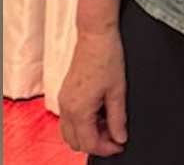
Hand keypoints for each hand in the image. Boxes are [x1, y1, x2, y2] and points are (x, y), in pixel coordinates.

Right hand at [57, 25, 128, 154]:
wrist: (95, 35)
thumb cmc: (106, 57)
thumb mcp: (117, 91)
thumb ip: (117, 119)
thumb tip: (120, 137)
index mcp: (78, 109)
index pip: (88, 143)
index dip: (106, 148)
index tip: (120, 144)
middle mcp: (66, 107)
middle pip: (75, 142)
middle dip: (96, 143)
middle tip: (115, 135)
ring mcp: (63, 100)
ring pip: (69, 131)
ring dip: (88, 133)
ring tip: (108, 123)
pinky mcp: (65, 93)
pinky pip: (69, 118)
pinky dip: (82, 123)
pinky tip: (99, 112)